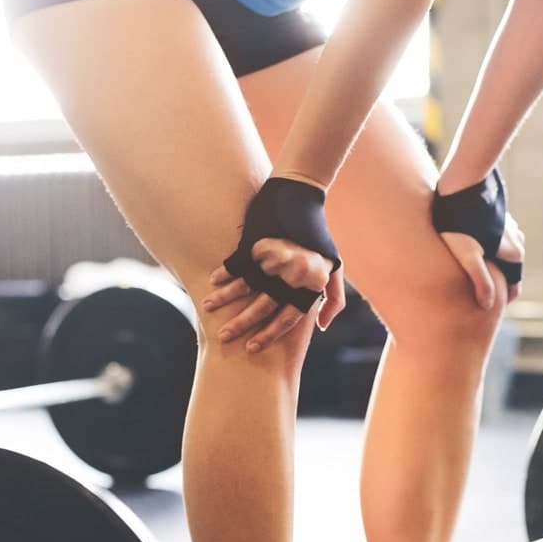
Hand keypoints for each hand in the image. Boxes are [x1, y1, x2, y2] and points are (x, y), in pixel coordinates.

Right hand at [205, 237, 341, 351]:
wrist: (302, 194)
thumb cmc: (318, 236)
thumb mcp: (334, 266)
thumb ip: (333, 299)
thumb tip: (322, 327)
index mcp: (306, 284)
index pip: (287, 318)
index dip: (268, 334)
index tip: (252, 347)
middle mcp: (289, 275)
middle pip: (262, 307)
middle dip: (241, 324)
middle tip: (224, 337)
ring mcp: (271, 258)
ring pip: (245, 286)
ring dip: (225, 299)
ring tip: (208, 307)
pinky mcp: (256, 242)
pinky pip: (238, 263)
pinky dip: (225, 273)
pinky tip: (212, 282)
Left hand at [440, 213, 524, 310]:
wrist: (461, 184)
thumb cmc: (460, 222)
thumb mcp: (468, 255)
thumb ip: (480, 280)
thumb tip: (488, 306)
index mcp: (514, 252)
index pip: (514, 284)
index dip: (503, 298)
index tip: (489, 309)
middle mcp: (517, 239)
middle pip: (509, 268)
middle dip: (497, 281)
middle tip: (478, 295)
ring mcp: (509, 225)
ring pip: (503, 252)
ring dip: (493, 263)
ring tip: (472, 274)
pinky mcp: (497, 215)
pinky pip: (496, 238)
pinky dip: (488, 248)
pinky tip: (471, 250)